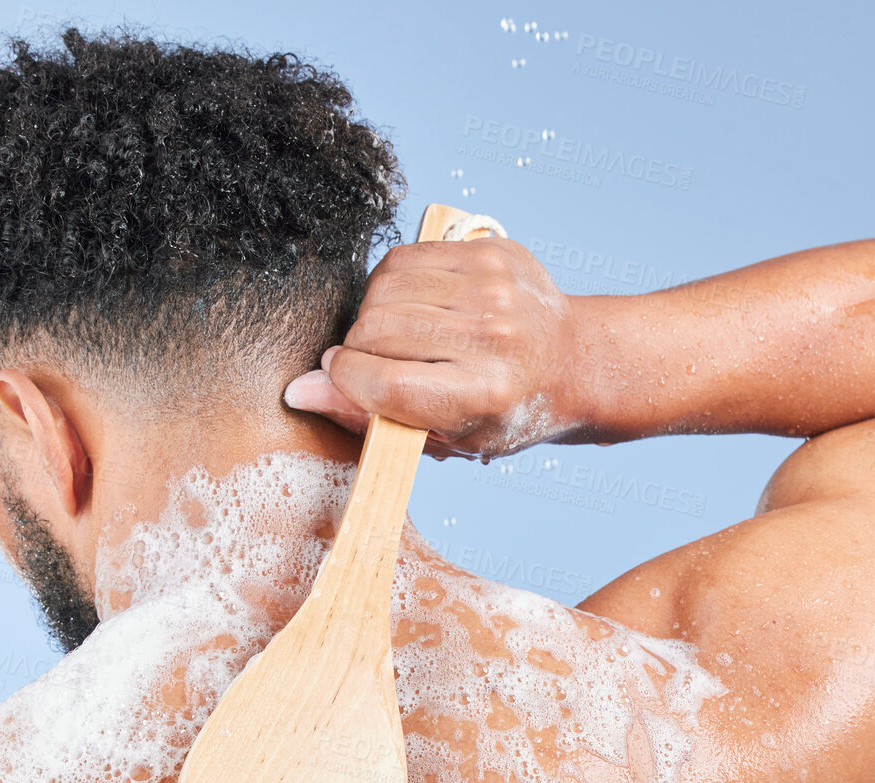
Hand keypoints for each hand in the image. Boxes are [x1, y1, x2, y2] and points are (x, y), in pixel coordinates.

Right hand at [283, 238, 580, 459]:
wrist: (572, 362)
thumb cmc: (506, 410)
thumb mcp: (447, 437)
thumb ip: (371, 416)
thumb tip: (302, 390)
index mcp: (484, 395)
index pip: (384, 383)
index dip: (345, 381)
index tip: (339, 378)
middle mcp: (491, 337)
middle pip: (375, 331)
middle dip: (355, 349)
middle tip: (372, 362)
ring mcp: (491, 289)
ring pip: (381, 289)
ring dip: (372, 314)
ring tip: (394, 335)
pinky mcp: (486, 252)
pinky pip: (402, 259)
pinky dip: (392, 285)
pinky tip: (412, 305)